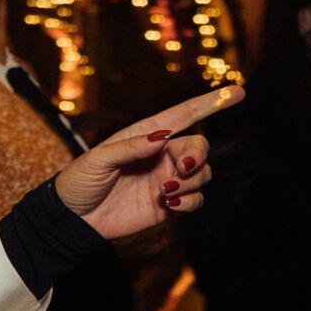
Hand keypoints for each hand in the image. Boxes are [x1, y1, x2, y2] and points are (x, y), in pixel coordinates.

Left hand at [55, 84, 242, 240]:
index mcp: (145, 136)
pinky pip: (195, 200)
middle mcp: (161, 155)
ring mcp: (166, 179)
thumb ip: (130, 147)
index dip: (211, 103)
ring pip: (202, 174)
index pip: (183, 115)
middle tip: (183, 168)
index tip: (238, 92)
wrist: (73, 219)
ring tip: (165, 192)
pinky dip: (190, 201)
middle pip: (199, 147)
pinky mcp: (168, 205)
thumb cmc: (80, 182)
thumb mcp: (98, 159)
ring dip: (191, 182)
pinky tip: (170, 205)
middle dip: (198, 155)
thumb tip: (162, 138)